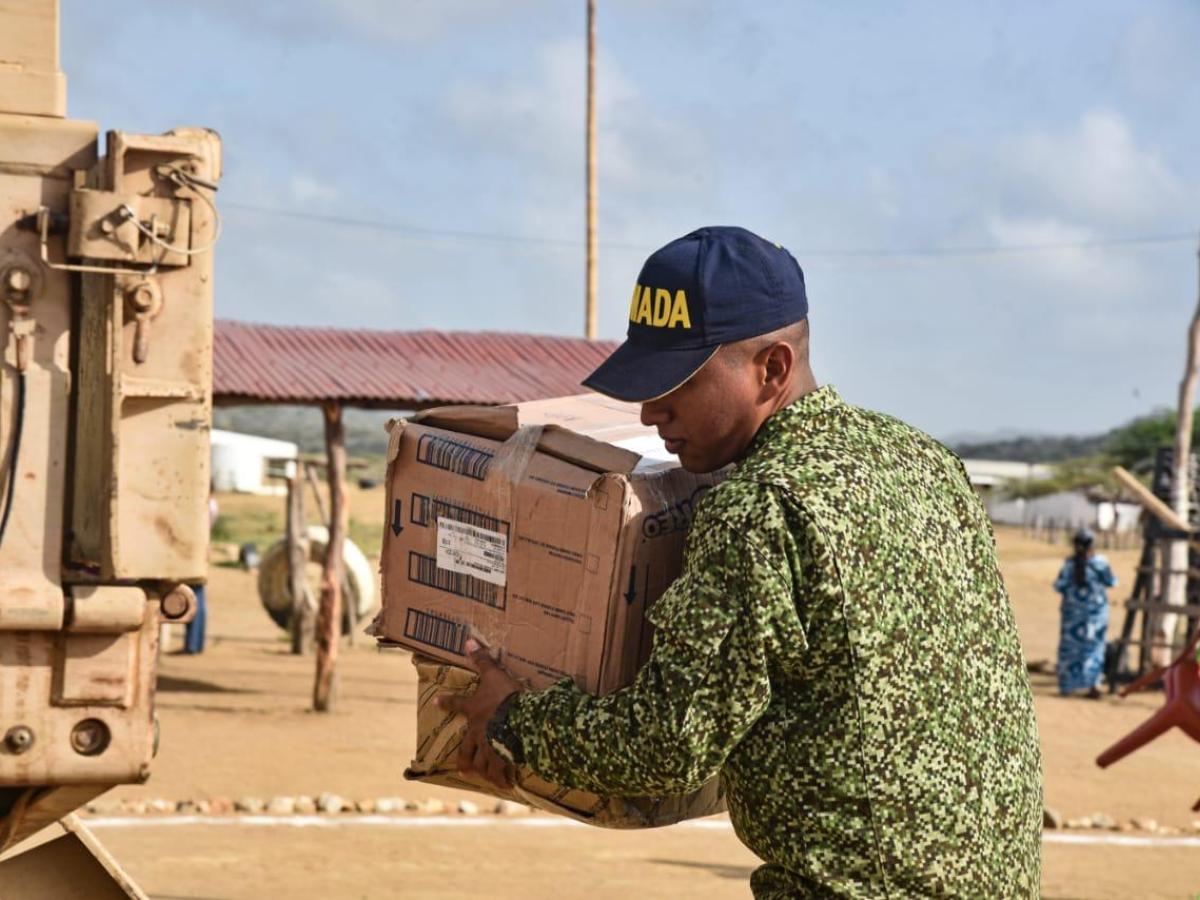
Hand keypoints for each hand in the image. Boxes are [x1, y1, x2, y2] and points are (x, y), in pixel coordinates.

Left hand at [435, 638, 523, 788]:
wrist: (518, 716)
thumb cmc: (504, 695)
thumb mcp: (494, 674)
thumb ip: (482, 660)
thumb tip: (468, 640)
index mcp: (473, 709)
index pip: (456, 704)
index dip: (446, 702)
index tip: (436, 702)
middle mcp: (477, 731)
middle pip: (465, 749)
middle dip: (464, 759)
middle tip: (463, 767)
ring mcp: (487, 746)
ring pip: (480, 763)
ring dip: (482, 771)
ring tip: (486, 778)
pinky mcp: (501, 757)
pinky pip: (499, 771)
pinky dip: (502, 778)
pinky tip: (507, 783)